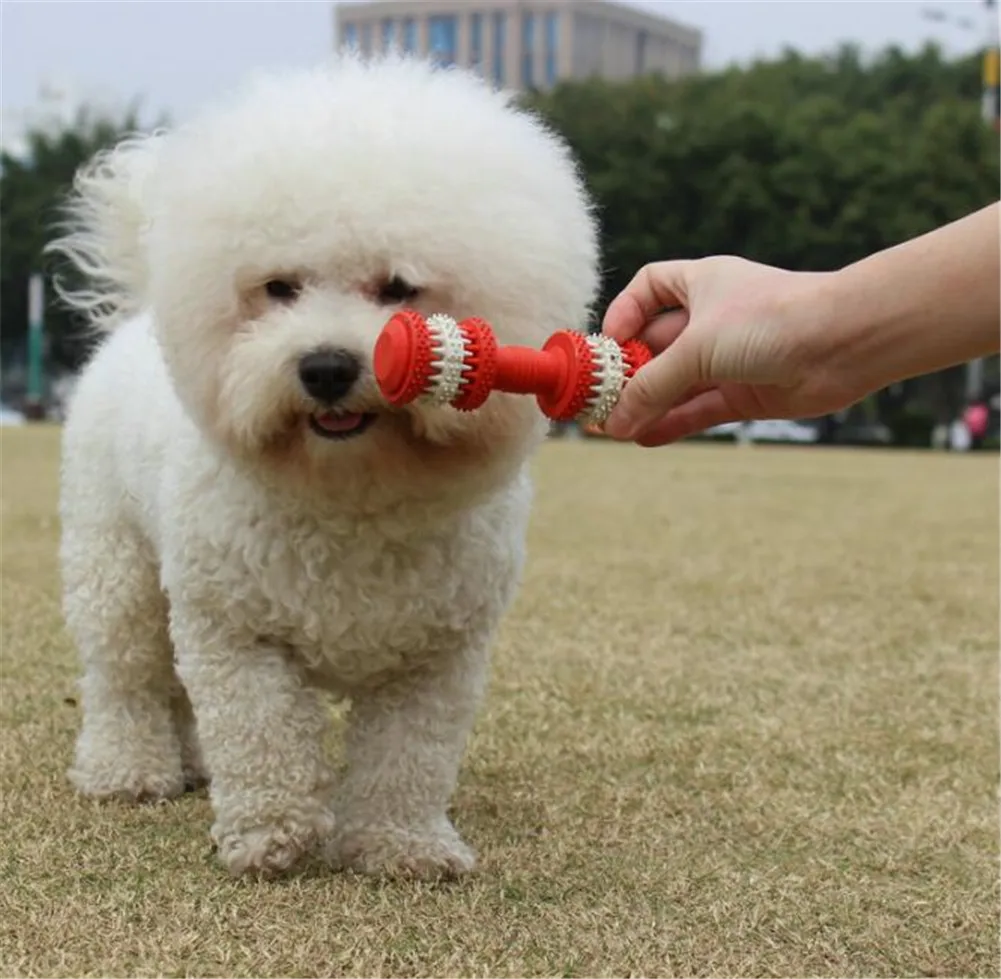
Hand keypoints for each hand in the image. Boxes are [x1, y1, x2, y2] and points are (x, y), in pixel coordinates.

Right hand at [599, 256, 861, 445]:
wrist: (846, 342)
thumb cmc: (772, 319)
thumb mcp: (697, 348)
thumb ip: (651, 387)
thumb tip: (614, 423)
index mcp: (700, 284)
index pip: (649, 288)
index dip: (625, 312)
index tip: (608, 342)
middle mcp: (712, 319)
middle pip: (656, 345)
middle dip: (627, 373)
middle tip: (597, 401)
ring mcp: (729, 358)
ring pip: (675, 383)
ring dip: (645, 405)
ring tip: (613, 429)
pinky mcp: (744, 393)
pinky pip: (698, 410)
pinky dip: (672, 423)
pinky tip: (645, 437)